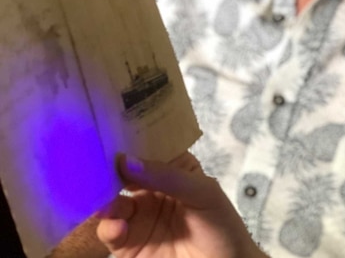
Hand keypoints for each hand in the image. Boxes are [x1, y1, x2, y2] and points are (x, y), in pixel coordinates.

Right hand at [96, 152, 267, 257]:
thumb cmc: (221, 225)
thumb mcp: (203, 193)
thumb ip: (167, 176)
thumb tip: (126, 161)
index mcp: (172, 168)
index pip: (147, 148)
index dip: (128, 140)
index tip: (107, 133)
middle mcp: (150, 188)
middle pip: (121, 173)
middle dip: (108, 170)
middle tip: (93, 166)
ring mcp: (137, 215)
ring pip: (110, 201)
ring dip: (104, 199)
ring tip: (106, 202)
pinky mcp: (126, 243)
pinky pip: (108, 230)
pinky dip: (108, 226)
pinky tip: (118, 226)